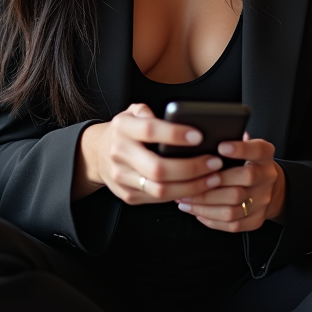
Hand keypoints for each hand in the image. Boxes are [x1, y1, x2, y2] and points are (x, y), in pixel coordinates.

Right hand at [75, 104, 225, 204]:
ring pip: (160, 190)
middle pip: (158, 168)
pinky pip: (158, 200)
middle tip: (214, 162)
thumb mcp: (133, 112)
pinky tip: (198, 188)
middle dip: (191, 168)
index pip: (149, 131)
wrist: (97, 154)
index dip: (175, 134)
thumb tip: (176, 117)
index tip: (199, 136)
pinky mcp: (128, 196)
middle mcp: (119, 153)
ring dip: (192, 186)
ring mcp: (122, 178)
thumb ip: (150, 111)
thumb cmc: (126, 131)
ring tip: (213, 177)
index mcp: (122, 128)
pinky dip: (182, 195)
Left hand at [175, 133, 285, 231]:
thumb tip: (205, 135)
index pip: (258, 149)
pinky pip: (231, 224)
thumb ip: (230, 141)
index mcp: (264, 157)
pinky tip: (193, 209)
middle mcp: (267, 178)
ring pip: (234, 207)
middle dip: (214, 180)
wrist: (268, 188)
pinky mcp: (255, 220)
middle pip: (246, 179)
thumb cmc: (245, 163)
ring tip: (183, 198)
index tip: (221, 146)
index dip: (241, 148)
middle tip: (189, 180)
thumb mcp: (244, 147)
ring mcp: (262, 201)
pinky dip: (209, 218)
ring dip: (205, 204)